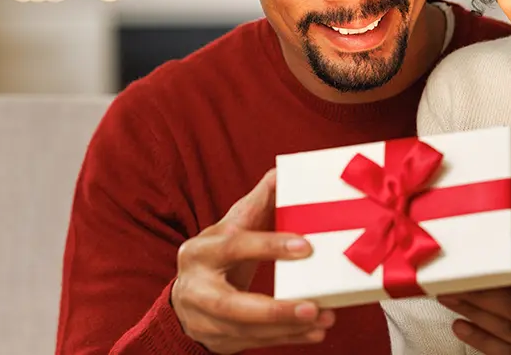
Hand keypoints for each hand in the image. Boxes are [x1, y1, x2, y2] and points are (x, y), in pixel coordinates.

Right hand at [171, 169, 335, 352]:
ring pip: (247, 329)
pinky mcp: (218, 340)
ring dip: (288, 327)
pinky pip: (255, 342)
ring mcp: (204, 319)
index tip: (307, 248)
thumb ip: (256, 205)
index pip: (235, 247)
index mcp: (201, 251)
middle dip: (275, 309)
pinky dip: (287, 339)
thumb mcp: (230, 228)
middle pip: (232, 305)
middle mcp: (197, 288)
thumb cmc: (218, 254)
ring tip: (324, 319)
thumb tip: (283, 173)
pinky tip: (314, 333)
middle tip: (313, 307)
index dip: (269, 247)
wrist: (186, 296)